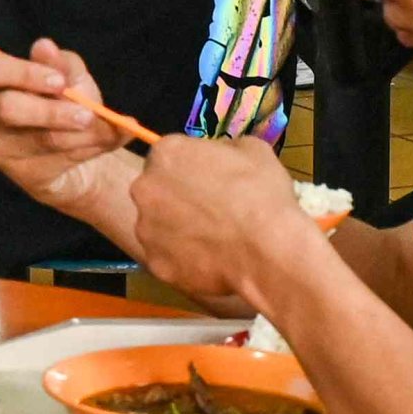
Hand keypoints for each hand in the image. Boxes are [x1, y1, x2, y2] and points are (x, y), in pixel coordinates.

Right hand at [0, 36, 137, 213]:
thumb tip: (45, 46)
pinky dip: (87, 150)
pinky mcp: (21, 174)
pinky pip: (57, 161)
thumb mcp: (69, 78)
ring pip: (39, 139)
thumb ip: (61, 64)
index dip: (25, 74)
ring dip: (80, 133)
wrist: (75, 148)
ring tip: (105, 128)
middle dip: (51, 111)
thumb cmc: (64, 101)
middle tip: (85, 114)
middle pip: (7, 109)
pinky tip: (102, 141)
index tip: (60, 81)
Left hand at [123, 134, 322, 309]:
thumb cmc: (260, 193)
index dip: (189, 170)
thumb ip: (223, 149)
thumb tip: (219, 157)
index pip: (168, 157)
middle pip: (156, 192)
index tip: (208, 183)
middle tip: (209, 213)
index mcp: (165, 154)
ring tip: (212, 242)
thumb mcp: (251, 149)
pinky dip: (184, 262)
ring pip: (158, 228)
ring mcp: (146, 230)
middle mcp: (145, 189)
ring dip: (178, 232)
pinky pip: (168, 260)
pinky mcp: (156, 264)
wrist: (267, 249)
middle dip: (177, 200)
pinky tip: (210, 263)